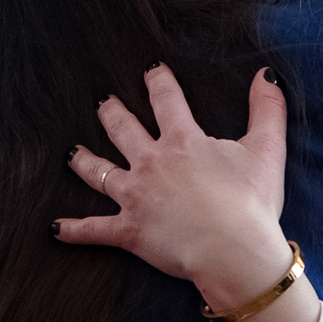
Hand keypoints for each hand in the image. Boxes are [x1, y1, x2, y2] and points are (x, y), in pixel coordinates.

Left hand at [57, 65, 292, 313]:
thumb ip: (267, 108)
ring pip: (100, 172)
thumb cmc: (252, 202)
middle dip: (111, 112)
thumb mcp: (267, 149)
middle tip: (102, 103)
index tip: (150, 69)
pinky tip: (56, 228)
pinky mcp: (128, 231)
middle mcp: (151, 163)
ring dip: (83, 161)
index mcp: (182, 141)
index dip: (157, 80)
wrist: (235, 252)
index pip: (165, 99)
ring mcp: (135, 197)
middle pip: (122, 129)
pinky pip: (94, 229)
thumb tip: (266, 73)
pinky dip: (74, 229)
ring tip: (72, 153)